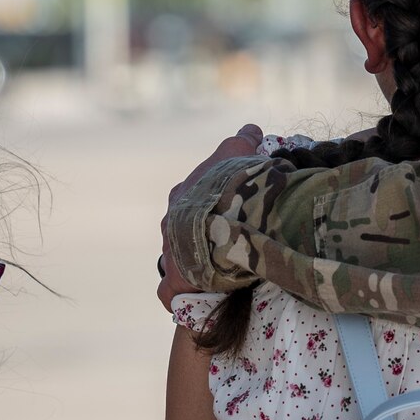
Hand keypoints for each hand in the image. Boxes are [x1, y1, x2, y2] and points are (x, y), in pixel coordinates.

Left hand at [157, 124, 262, 309]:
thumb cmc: (228, 188)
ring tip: (217, 265)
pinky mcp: (173, 281)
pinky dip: (183, 288)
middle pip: (185, 225)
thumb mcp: (237, 154)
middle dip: (204, 228)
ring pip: (178, 255)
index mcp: (182, 194)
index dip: (217, 194)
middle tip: (229, 235)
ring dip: (194, 258)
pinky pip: (172, 288)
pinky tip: (201, 290)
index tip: (234, 200)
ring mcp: (169, 252)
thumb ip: (242, 142)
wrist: (216, 230)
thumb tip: (250, 129)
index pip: (198, 191)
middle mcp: (169, 222)